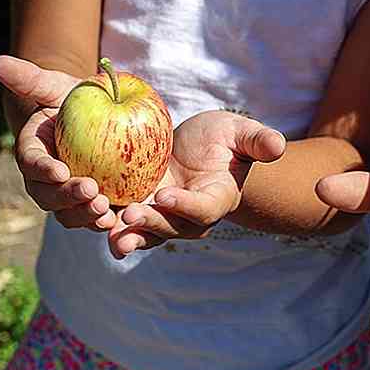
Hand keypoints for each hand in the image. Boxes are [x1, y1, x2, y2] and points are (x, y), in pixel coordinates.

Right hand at [0, 55, 115, 230]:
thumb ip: (32, 79)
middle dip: (67, 198)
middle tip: (91, 191)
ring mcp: (69, 198)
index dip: (43, 169)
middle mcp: (46, 182)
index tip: (59, 171)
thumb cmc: (76, 101)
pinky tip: (122, 222)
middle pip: (49, 197)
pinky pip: (95, 220)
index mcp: (33, 153)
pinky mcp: (93, 206)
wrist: (99, 120)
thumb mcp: (58, 87)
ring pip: (70, 214)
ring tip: (106, 211)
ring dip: (85, 215)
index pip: (32, 163)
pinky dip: (105, 225)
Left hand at [107, 110, 285, 257]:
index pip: (203, 208)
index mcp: (217, 198)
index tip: (166, 195)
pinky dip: (111, 223)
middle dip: (151, 224)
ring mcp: (164, 215)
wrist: (200, 149)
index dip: (186, 206)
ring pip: (147, 232)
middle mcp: (190, 215)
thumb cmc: (225, 139)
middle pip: (172, 227)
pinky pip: (127, 222)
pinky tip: (92, 219)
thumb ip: (258, 141)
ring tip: (110, 236)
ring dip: (129, 235)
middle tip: (130, 216)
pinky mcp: (143, 208)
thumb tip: (277, 146)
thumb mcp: (241, 133)